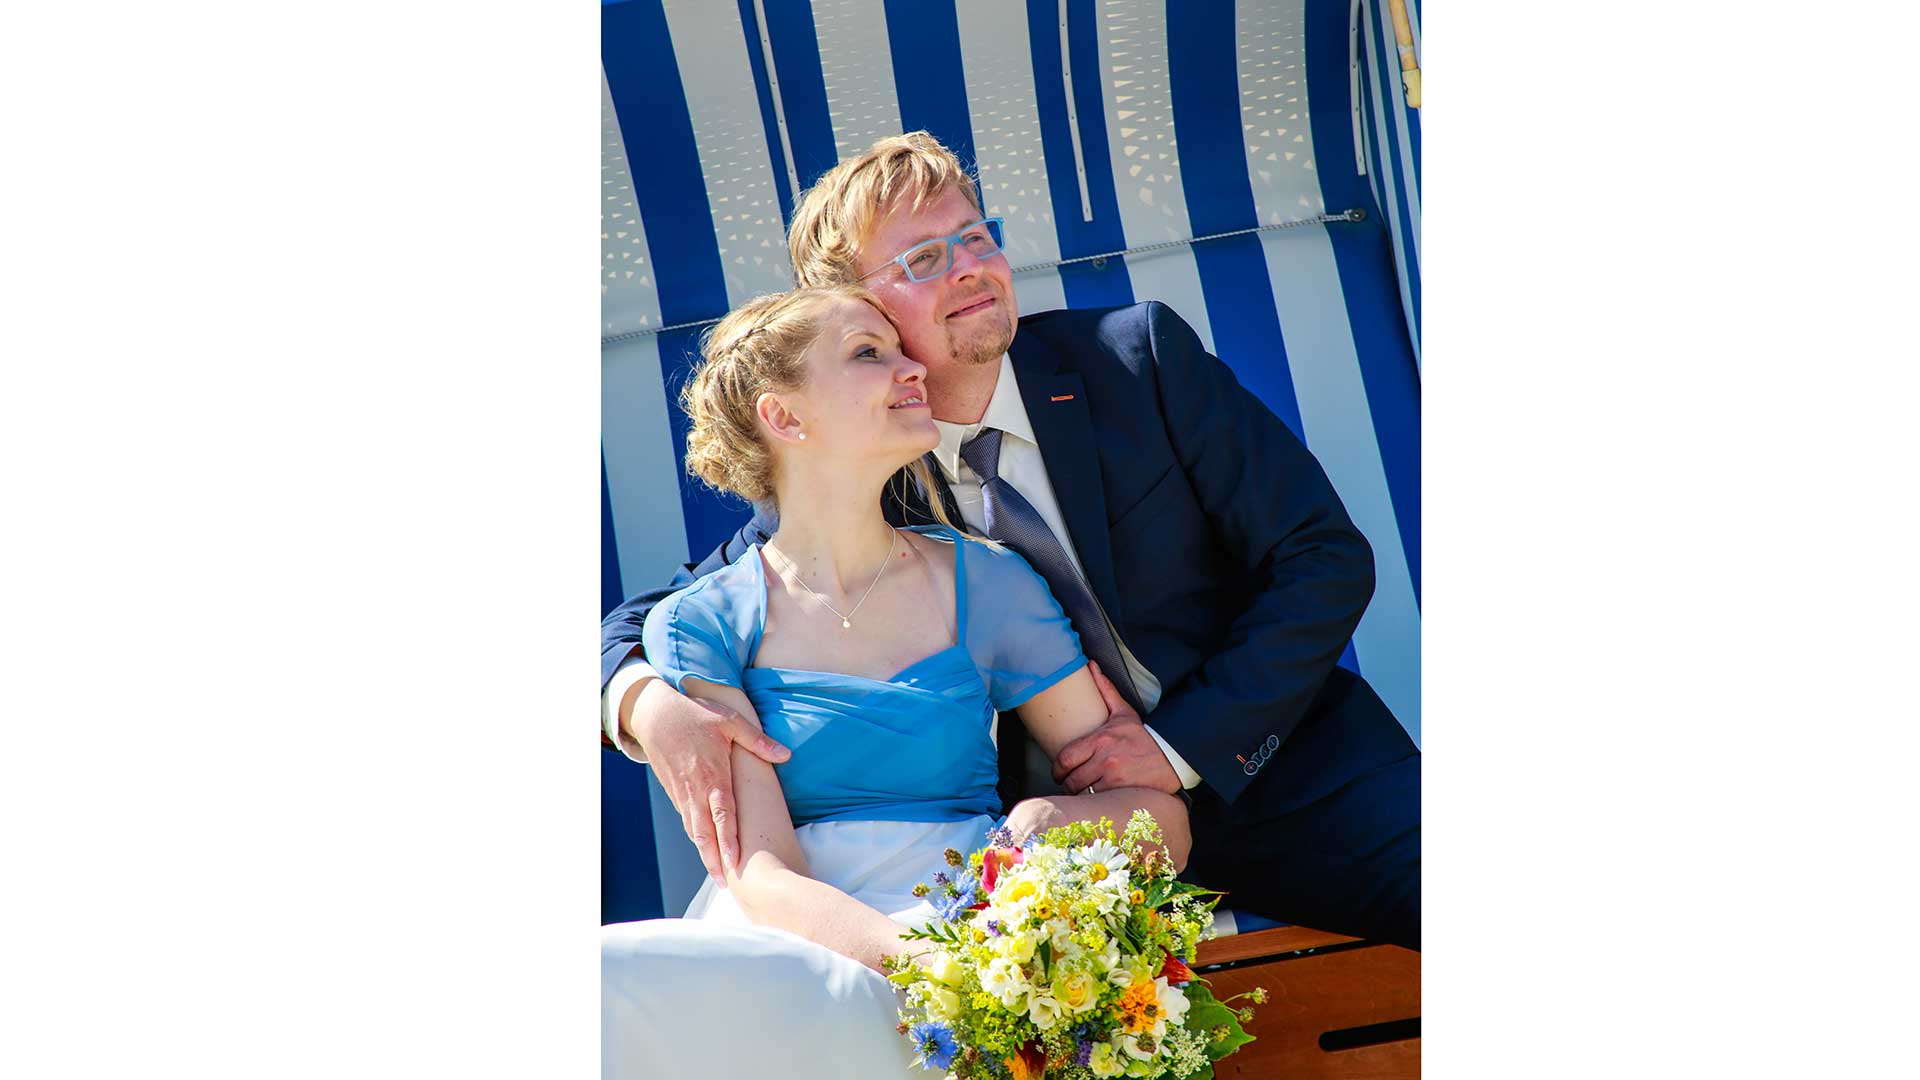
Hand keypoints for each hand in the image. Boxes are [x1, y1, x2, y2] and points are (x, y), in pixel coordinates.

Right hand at [628, 678, 789, 878]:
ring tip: (716, 874)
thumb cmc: (695, 714)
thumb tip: (785, 754)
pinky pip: (686, 818)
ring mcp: (682, 792)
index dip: (729, 841)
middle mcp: (696, 790)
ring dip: (703, 852)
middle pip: (704, 833)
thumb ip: (757, 740)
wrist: (654, 714)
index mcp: (713, 775)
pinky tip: (704, 846)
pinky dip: (695, 835)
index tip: (735, 863)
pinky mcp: (674, 791)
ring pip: (692, 830)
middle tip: (726, 884)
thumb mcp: (729, 721)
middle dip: (714, 860)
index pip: (723, 816)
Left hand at [1051, 662, 1180, 795]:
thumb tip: (1091, 666)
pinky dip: (1094, 803)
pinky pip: (1098, 801)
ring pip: (1083, 793)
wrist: (1174, 758)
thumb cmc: (1144, 738)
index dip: (1057, 769)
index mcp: (1102, 739)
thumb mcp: (1124, 713)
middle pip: (1072, 779)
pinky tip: (1097, 800)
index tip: (1059, 772)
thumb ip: (1105, 691)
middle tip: (1070, 784)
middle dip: (1068, 784)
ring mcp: (1115, 778)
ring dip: (1080, 795)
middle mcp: (1106, 759)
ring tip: (1083, 792)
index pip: (1066, 758)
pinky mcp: (1123, 793)